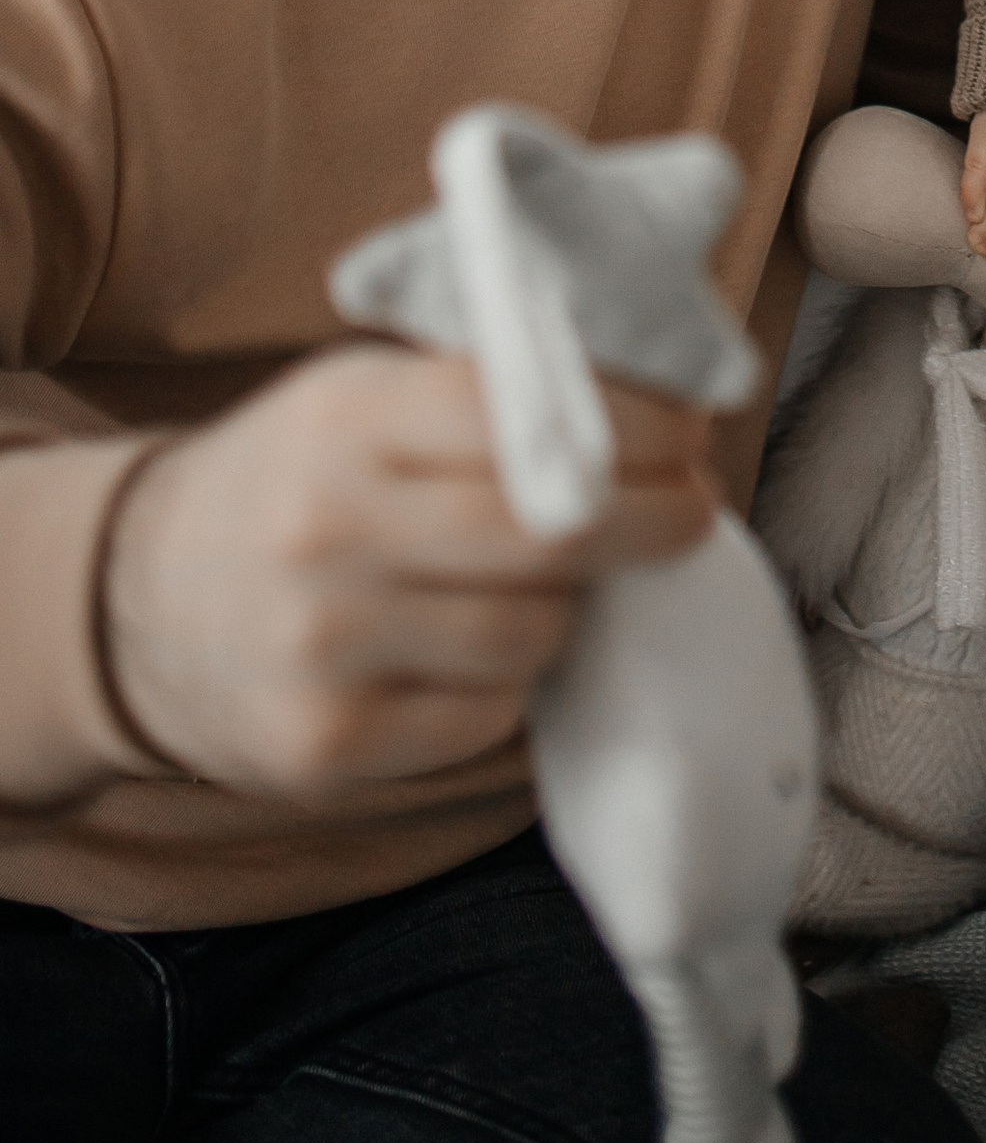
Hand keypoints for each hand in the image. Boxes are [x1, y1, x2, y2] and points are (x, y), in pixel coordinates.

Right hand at [101, 345, 715, 802]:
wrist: (137, 603)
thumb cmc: (298, 482)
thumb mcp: (362, 397)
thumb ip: (487, 394)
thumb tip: (656, 397)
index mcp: (343, 419)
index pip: (523, 410)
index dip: (632, 421)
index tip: (690, 431)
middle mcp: (325, 531)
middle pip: (546, 532)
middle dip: (649, 519)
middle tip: (692, 509)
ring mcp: (321, 649)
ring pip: (530, 633)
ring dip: (567, 607)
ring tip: (548, 582)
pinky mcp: (324, 748)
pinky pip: (485, 717)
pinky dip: (505, 684)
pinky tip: (471, 649)